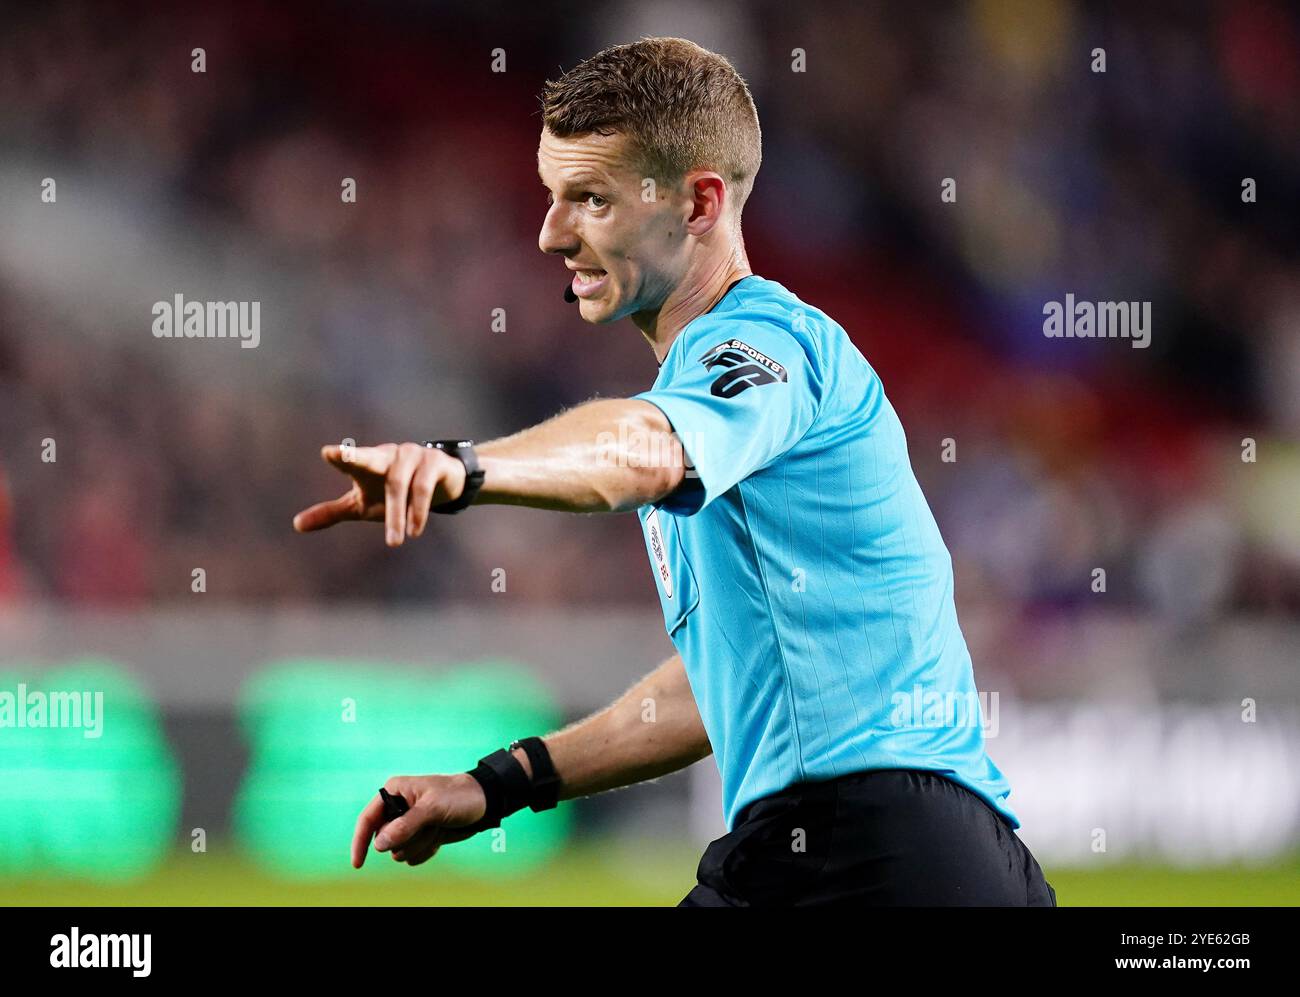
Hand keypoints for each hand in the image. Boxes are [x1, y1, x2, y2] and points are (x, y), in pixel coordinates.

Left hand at [292, 442, 467, 545]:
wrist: (442, 482)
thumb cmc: (392, 492)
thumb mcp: (362, 504)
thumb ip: (331, 512)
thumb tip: (296, 525)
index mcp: (369, 463)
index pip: (352, 459)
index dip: (342, 457)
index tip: (328, 453)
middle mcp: (389, 454)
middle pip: (370, 460)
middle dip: (355, 458)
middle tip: (339, 457)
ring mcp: (413, 455)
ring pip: (400, 485)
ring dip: (397, 515)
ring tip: (394, 543)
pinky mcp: (435, 462)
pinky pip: (423, 487)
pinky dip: (418, 510)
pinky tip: (415, 530)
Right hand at [352, 773, 488, 867]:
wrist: (484, 803)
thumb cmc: (459, 796)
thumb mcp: (433, 809)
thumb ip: (406, 826)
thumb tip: (379, 844)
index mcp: (394, 792)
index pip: (368, 819)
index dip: (360, 842)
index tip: (358, 864)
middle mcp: (398, 808)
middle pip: (386, 840)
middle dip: (408, 839)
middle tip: (430, 825)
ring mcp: (408, 824)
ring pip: (400, 851)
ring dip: (420, 844)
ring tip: (438, 827)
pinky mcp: (420, 836)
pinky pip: (413, 856)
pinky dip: (427, 849)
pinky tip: (440, 834)